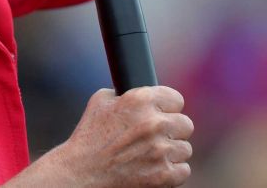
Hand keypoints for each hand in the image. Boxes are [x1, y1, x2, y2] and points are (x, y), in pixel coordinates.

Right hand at [8, 86, 193, 186]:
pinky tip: (155, 168)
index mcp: (141, 100)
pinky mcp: (163, 175)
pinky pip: (183, 170)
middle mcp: (154, 122)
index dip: (168, 108)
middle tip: (158, 137)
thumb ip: (126, 92)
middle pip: (185, 124)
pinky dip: (172, 172)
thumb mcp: (101, 101)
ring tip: (152, 155)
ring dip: (171, 152)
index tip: (163, 114)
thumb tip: (142, 91)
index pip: (177, 99)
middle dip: (172, 131)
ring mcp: (160, 150)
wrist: (81, 172)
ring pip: (185, 148)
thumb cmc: (89, 136)